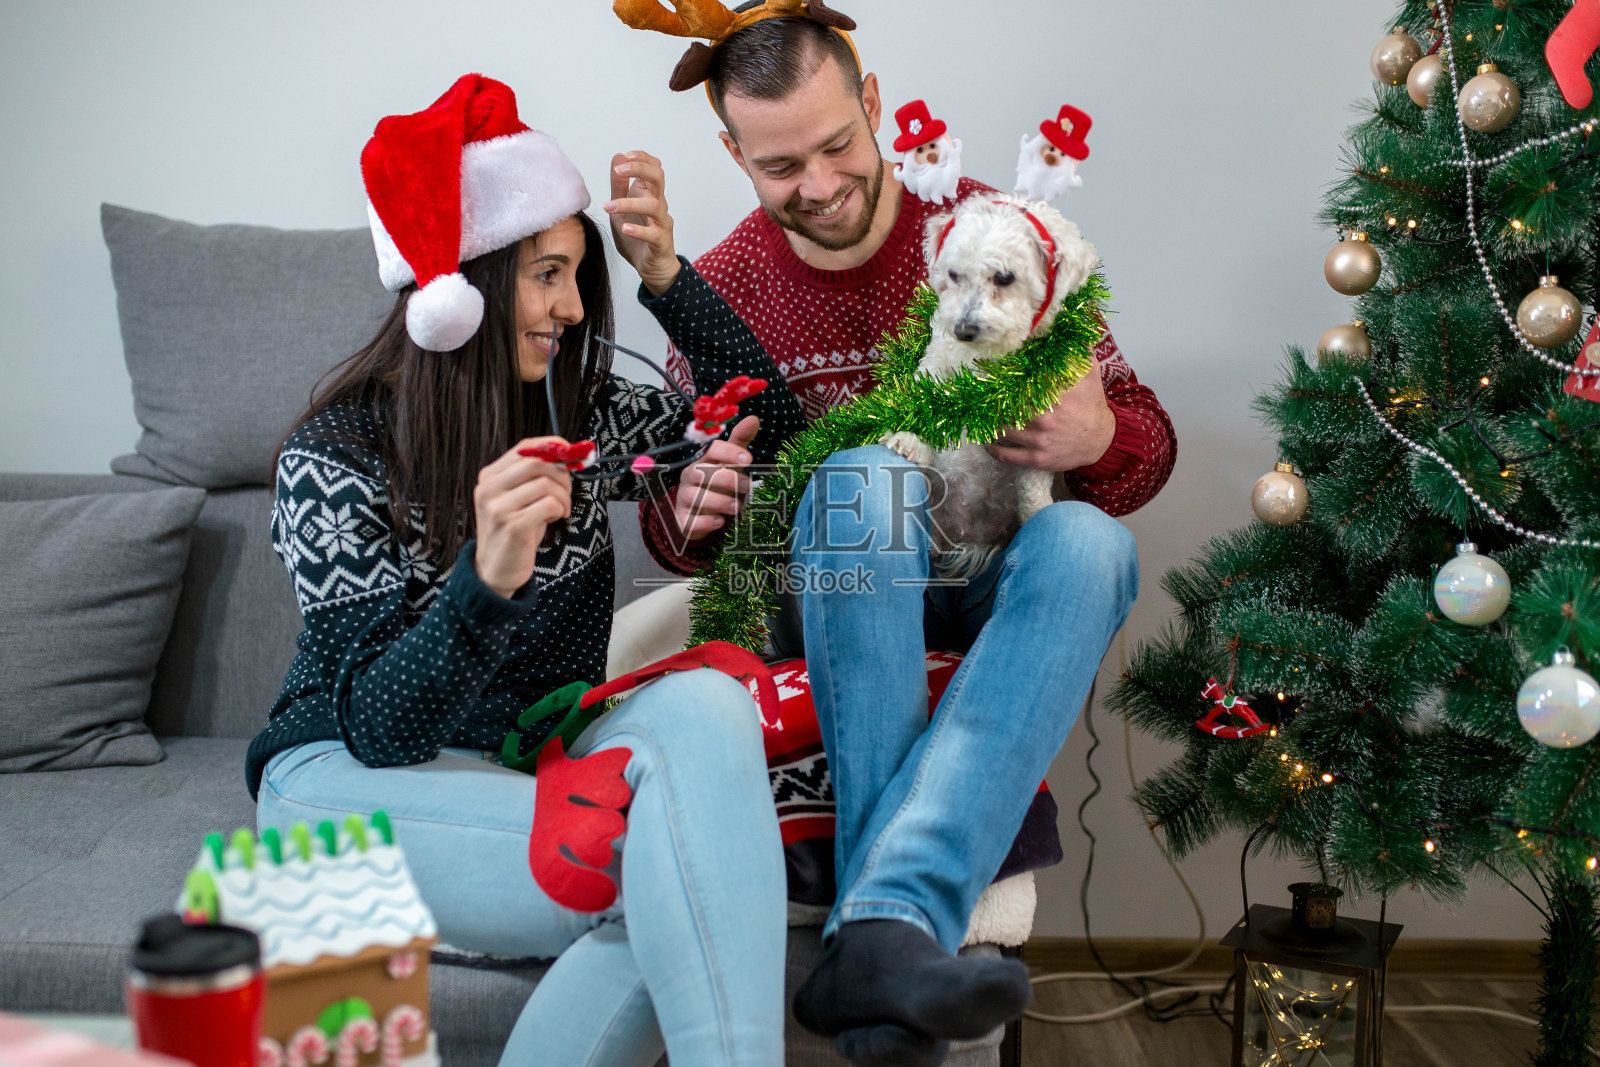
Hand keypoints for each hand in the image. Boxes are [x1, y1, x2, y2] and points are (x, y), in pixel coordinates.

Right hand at [473, 438, 573, 598]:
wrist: (496, 570)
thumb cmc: (515, 531)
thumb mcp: (519, 498)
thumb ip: (534, 477)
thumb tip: (566, 455)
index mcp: (490, 476)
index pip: (524, 448)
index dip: (552, 446)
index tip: (570, 454)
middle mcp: (489, 488)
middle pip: (537, 463)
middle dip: (562, 475)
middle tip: (567, 492)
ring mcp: (498, 507)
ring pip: (546, 484)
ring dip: (564, 497)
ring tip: (561, 510)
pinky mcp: (513, 526)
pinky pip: (549, 504)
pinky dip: (559, 509)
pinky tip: (555, 518)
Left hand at [605, 150, 680, 296]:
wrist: (651, 269)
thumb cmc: (637, 238)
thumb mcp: (621, 208)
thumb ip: (618, 185)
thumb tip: (617, 157)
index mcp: (650, 194)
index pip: (654, 167)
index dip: (642, 158)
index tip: (624, 157)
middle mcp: (659, 205)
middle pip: (658, 177)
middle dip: (639, 169)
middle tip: (619, 171)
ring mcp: (662, 223)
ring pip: (654, 205)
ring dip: (630, 203)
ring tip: (609, 207)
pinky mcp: (662, 242)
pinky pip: (654, 234)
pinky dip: (639, 229)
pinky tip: (625, 228)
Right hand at [674, 416, 758, 540]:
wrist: (701, 514)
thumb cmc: (718, 484)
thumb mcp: (731, 463)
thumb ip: (740, 442)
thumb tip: (754, 418)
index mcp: (703, 460)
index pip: (712, 449)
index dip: (730, 452)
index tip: (749, 459)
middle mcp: (690, 477)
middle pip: (702, 472)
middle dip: (728, 479)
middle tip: (748, 486)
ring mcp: (684, 498)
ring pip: (695, 497)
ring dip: (719, 501)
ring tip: (738, 507)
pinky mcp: (683, 520)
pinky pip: (690, 520)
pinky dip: (705, 522)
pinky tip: (720, 522)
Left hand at [984, 363, 1115, 470]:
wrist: (1102, 440)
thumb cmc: (1092, 404)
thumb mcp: (1089, 372)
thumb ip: (1076, 350)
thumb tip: (1061, 329)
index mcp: (1054, 394)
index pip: (1019, 383)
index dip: (1001, 378)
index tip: (988, 372)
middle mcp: (1045, 418)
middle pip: (1005, 407)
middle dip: (991, 401)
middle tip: (979, 396)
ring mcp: (1039, 440)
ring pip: (1002, 430)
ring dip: (988, 423)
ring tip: (980, 416)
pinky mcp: (1037, 458)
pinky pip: (1006, 455)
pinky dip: (992, 448)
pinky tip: (986, 441)